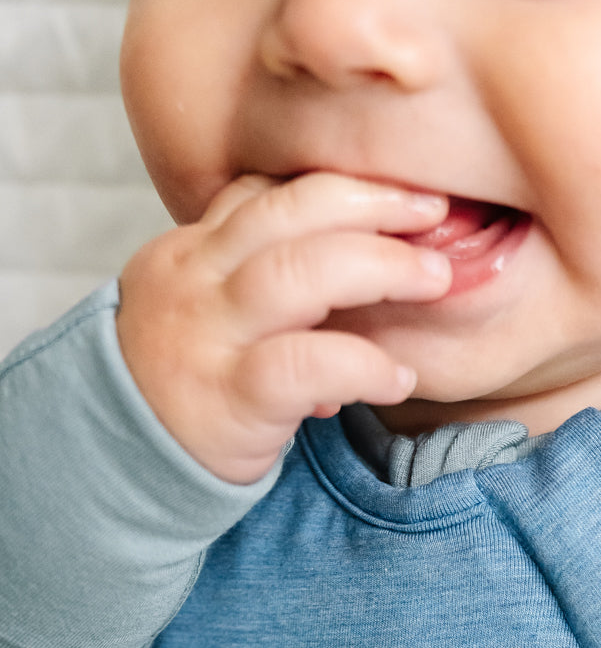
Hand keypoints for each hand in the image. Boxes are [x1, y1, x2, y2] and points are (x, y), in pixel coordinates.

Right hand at [114, 171, 452, 484]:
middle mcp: (195, 280)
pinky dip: (365, 365)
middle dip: (371, 204)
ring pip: (299, 274)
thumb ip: (266, 282)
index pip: (265, 193)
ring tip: (436, 278)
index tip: (403, 193)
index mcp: (191, 252)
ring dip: (381, 267)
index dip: (341, 186)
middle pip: (288, 214)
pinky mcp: (232, 397)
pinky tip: (400, 377)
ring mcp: (210, 336)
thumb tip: (359, 258)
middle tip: (435, 211)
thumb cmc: (188, 385)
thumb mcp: (212, 314)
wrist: (118, 461)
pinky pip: (308, 366)